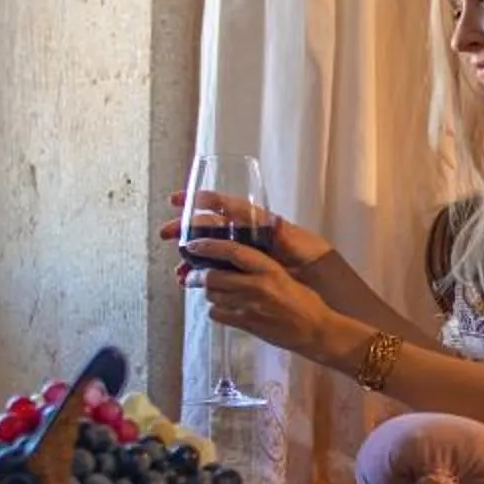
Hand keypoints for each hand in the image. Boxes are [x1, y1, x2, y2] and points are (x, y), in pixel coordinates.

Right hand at [160, 190, 334, 277]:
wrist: (318, 284)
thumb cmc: (311, 257)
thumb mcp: (299, 244)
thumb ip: (283, 233)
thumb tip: (273, 222)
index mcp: (257, 222)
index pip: (225, 205)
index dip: (201, 200)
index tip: (177, 200)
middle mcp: (245, 234)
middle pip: (209, 226)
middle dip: (185, 228)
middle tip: (165, 233)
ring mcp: (241, 253)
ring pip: (208, 251)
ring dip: (190, 258)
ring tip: (179, 270)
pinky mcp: (240, 271)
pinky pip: (215, 270)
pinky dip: (201, 275)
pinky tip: (190, 282)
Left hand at [184, 240, 354, 364]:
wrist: (316, 330)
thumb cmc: (305, 301)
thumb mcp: (286, 275)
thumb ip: (261, 267)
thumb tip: (236, 259)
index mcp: (269, 269)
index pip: (232, 251)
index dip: (208, 246)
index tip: (193, 245)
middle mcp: (257, 286)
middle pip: (213, 276)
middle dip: (196, 275)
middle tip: (190, 275)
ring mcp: (249, 307)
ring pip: (213, 295)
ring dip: (208, 292)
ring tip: (211, 290)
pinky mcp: (246, 324)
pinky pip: (218, 314)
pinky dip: (215, 310)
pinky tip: (222, 308)